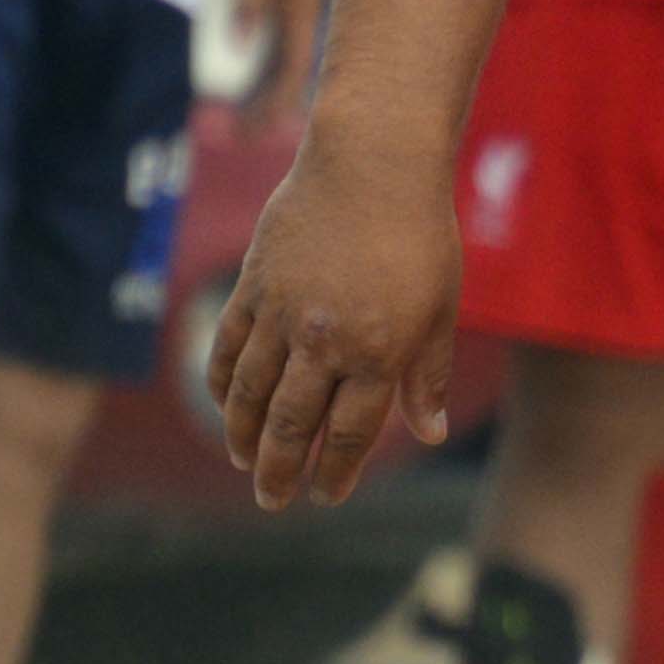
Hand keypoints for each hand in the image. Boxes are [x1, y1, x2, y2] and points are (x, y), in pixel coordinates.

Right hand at [207, 137, 462, 507]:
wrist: (373, 164)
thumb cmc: (420, 235)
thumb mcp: (442, 307)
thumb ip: (427, 374)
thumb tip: (427, 432)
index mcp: (379, 353)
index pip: (349, 434)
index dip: (334, 472)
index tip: (325, 496)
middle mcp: (326, 342)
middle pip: (291, 424)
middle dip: (279, 470)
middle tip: (272, 500)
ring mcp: (283, 315)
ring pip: (249, 394)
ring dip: (242, 436)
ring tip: (244, 462)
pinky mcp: (254, 286)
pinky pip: (227, 347)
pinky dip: (221, 383)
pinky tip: (223, 405)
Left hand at [230, 0, 332, 128]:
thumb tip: (239, 46)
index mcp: (304, 4)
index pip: (293, 66)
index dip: (278, 101)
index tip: (259, 130)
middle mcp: (304, 9)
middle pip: (291, 70)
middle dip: (270, 106)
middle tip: (246, 140)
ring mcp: (296, 3)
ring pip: (283, 59)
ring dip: (265, 90)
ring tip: (244, 123)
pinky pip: (277, 41)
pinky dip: (264, 67)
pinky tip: (249, 85)